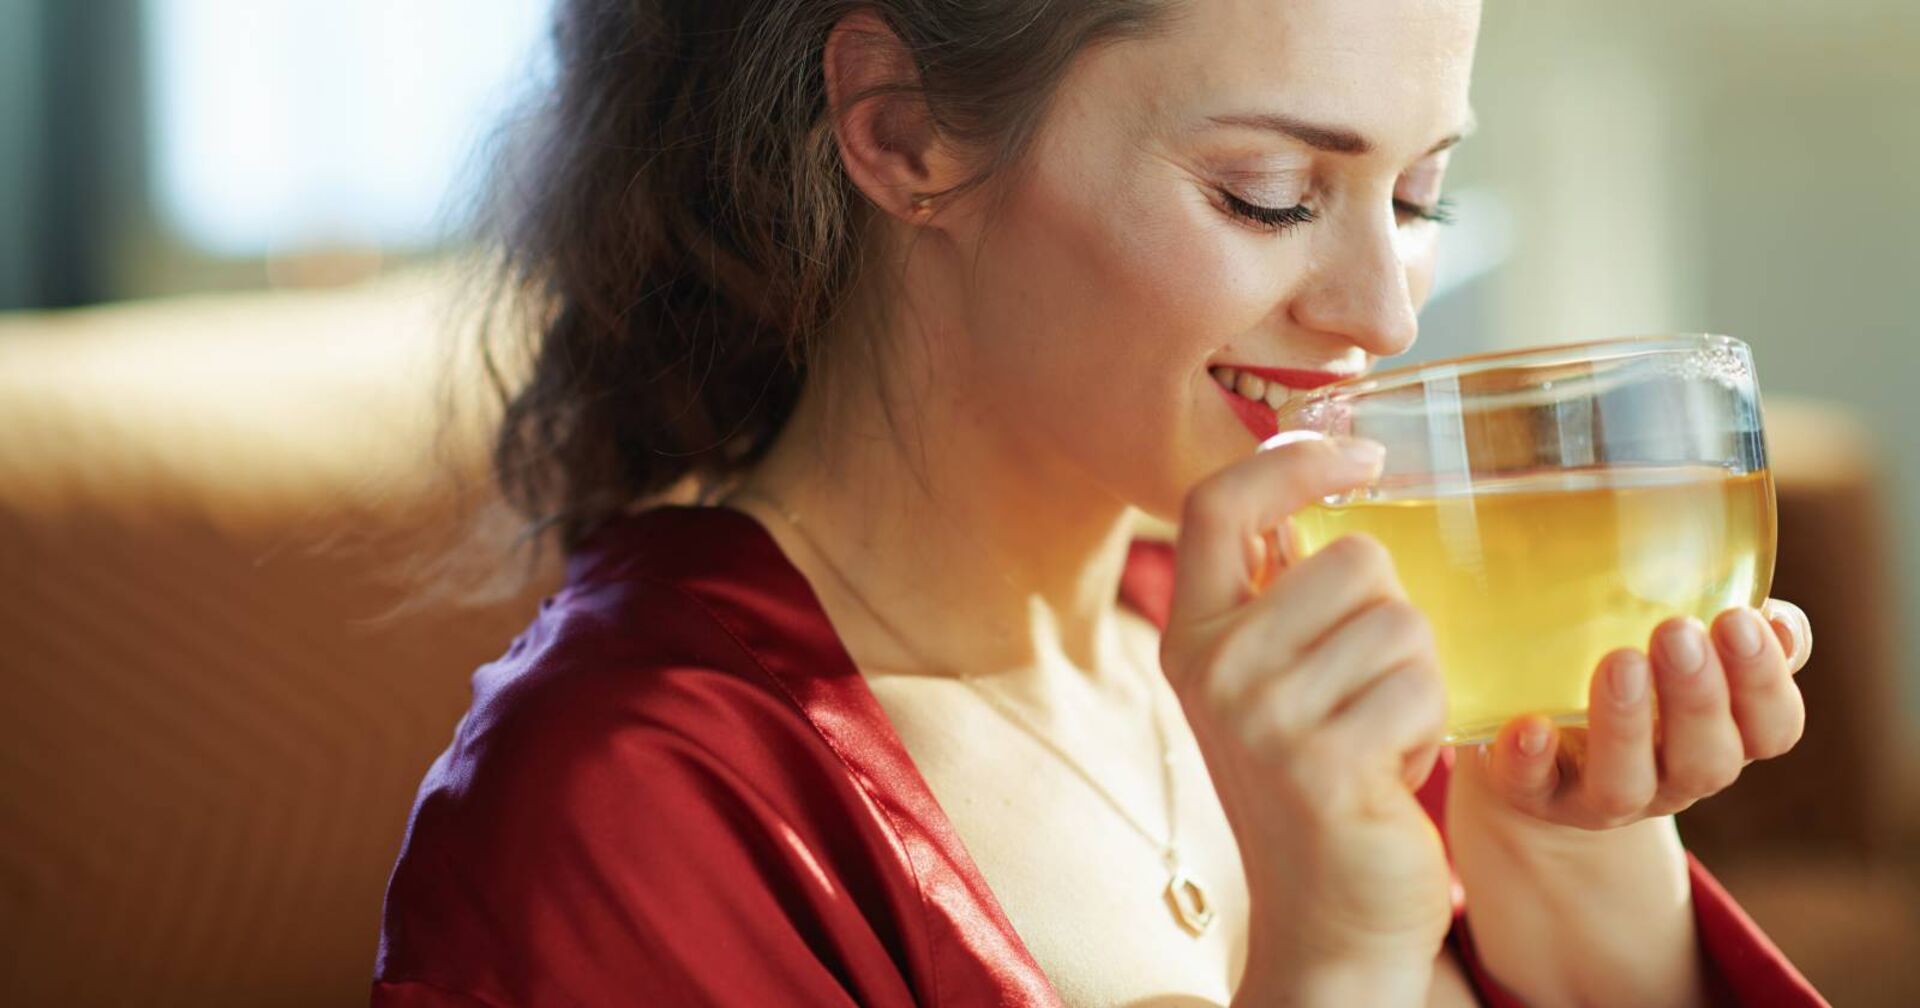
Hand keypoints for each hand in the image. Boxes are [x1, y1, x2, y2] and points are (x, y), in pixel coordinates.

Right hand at [1163, 434, 1451, 1002]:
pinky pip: (1421, 687)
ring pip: (1401, 624)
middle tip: (1368, 694)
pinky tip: (1393, 774)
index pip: (1217, 501)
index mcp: (1194, 634)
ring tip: (1380, 739)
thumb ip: (1282, 594)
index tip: (1360, 452)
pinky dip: (1430, 730)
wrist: (1330, 919)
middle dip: (1393, 619)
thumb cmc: (1319, 785)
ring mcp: (1260, 716)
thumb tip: (1332, 469)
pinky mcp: (1322, 762)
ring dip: (1417, 682)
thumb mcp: (1275, 681)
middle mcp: (1213, 667)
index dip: (1291, 458)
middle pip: (1353, 559)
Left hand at [1464, 600, 1812, 829]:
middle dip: (1697, 697)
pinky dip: (1529, 760)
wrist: (1539, 742)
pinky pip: (1532, 789)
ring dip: (1626, 726)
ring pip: (1626, 785)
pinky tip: (1527, 726)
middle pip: (1707, 760)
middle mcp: (1671, 777)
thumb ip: (1731, 632)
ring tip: (1619, 663)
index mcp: (1722, 737)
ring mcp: (1601, 796)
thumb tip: (1775, 617)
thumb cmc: (1632, 678)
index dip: (1764, 682)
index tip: (1740, 620)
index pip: (1773, 727)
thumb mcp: (1683, 652)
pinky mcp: (1534, 796)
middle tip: (1676, 633)